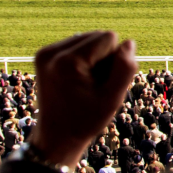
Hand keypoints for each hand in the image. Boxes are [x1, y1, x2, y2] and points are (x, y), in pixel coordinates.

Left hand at [31, 32, 135, 167]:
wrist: (56, 136)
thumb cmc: (86, 120)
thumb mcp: (112, 99)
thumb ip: (125, 69)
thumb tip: (129, 42)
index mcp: (67, 61)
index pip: (108, 38)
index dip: (114, 60)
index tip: (102, 84)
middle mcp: (52, 52)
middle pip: (96, 36)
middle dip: (104, 57)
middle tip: (93, 86)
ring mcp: (45, 52)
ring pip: (87, 39)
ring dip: (94, 58)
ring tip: (85, 85)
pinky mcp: (43, 54)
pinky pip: (76, 44)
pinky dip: (83, 59)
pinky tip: (77, 80)